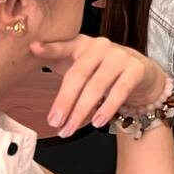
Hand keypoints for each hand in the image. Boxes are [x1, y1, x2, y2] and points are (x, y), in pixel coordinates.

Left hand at [30, 36, 167, 136]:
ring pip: (97, 86)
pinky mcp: (136, 69)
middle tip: (54, 122)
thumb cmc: (102, 70)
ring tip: (69, 129)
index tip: (34, 48)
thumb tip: (31, 56)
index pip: (64, 46)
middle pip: (79, 74)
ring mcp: (120, 56)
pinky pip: (119, 91)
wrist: (142, 71)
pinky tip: (97, 122)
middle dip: (65, 101)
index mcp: (82, 44)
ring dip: (81, 111)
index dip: (50, 48)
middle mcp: (101, 46)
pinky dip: (107, 108)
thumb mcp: (79, 64)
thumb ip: (56, 61)